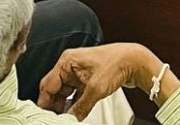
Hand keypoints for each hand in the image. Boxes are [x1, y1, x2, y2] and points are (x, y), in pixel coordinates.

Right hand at [37, 43, 159, 118]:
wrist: (135, 60)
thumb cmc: (116, 63)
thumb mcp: (96, 89)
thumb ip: (80, 107)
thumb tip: (70, 118)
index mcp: (67, 61)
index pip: (48, 84)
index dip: (45, 102)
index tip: (44, 115)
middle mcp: (71, 66)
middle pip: (55, 89)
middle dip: (54, 105)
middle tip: (55, 118)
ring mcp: (79, 73)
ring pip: (65, 93)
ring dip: (65, 106)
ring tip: (65, 118)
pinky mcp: (87, 79)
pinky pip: (75, 94)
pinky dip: (74, 103)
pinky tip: (74, 113)